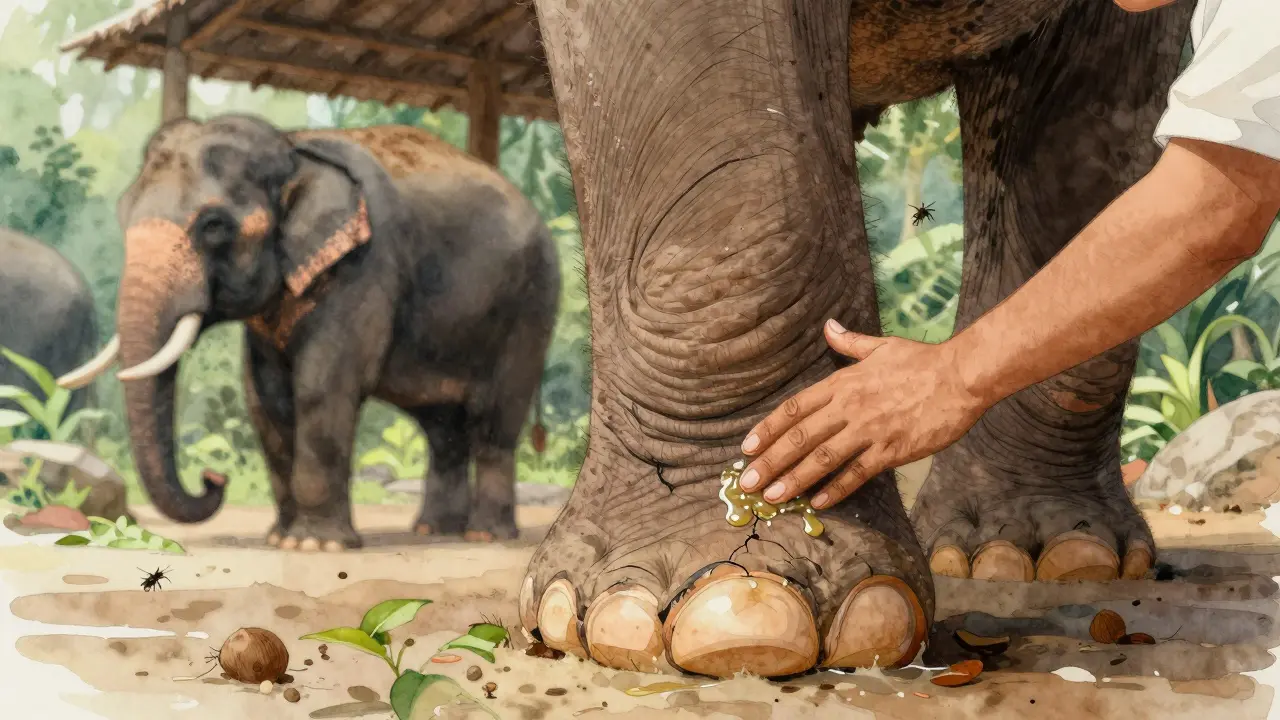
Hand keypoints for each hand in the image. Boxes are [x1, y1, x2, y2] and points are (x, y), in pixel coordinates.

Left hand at [737, 319, 990, 508]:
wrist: (961, 376)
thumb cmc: (922, 361)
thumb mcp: (881, 347)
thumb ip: (849, 343)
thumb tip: (828, 327)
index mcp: (843, 383)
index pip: (795, 408)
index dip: (769, 428)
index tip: (747, 447)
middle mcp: (850, 407)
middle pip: (801, 436)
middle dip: (771, 461)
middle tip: (748, 482)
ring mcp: (870, 430)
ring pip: (823, 458)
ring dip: (795, 478)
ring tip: (772, 496)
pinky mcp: (892, 450)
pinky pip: (857, 473)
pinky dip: (836, 489)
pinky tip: (817, 502)